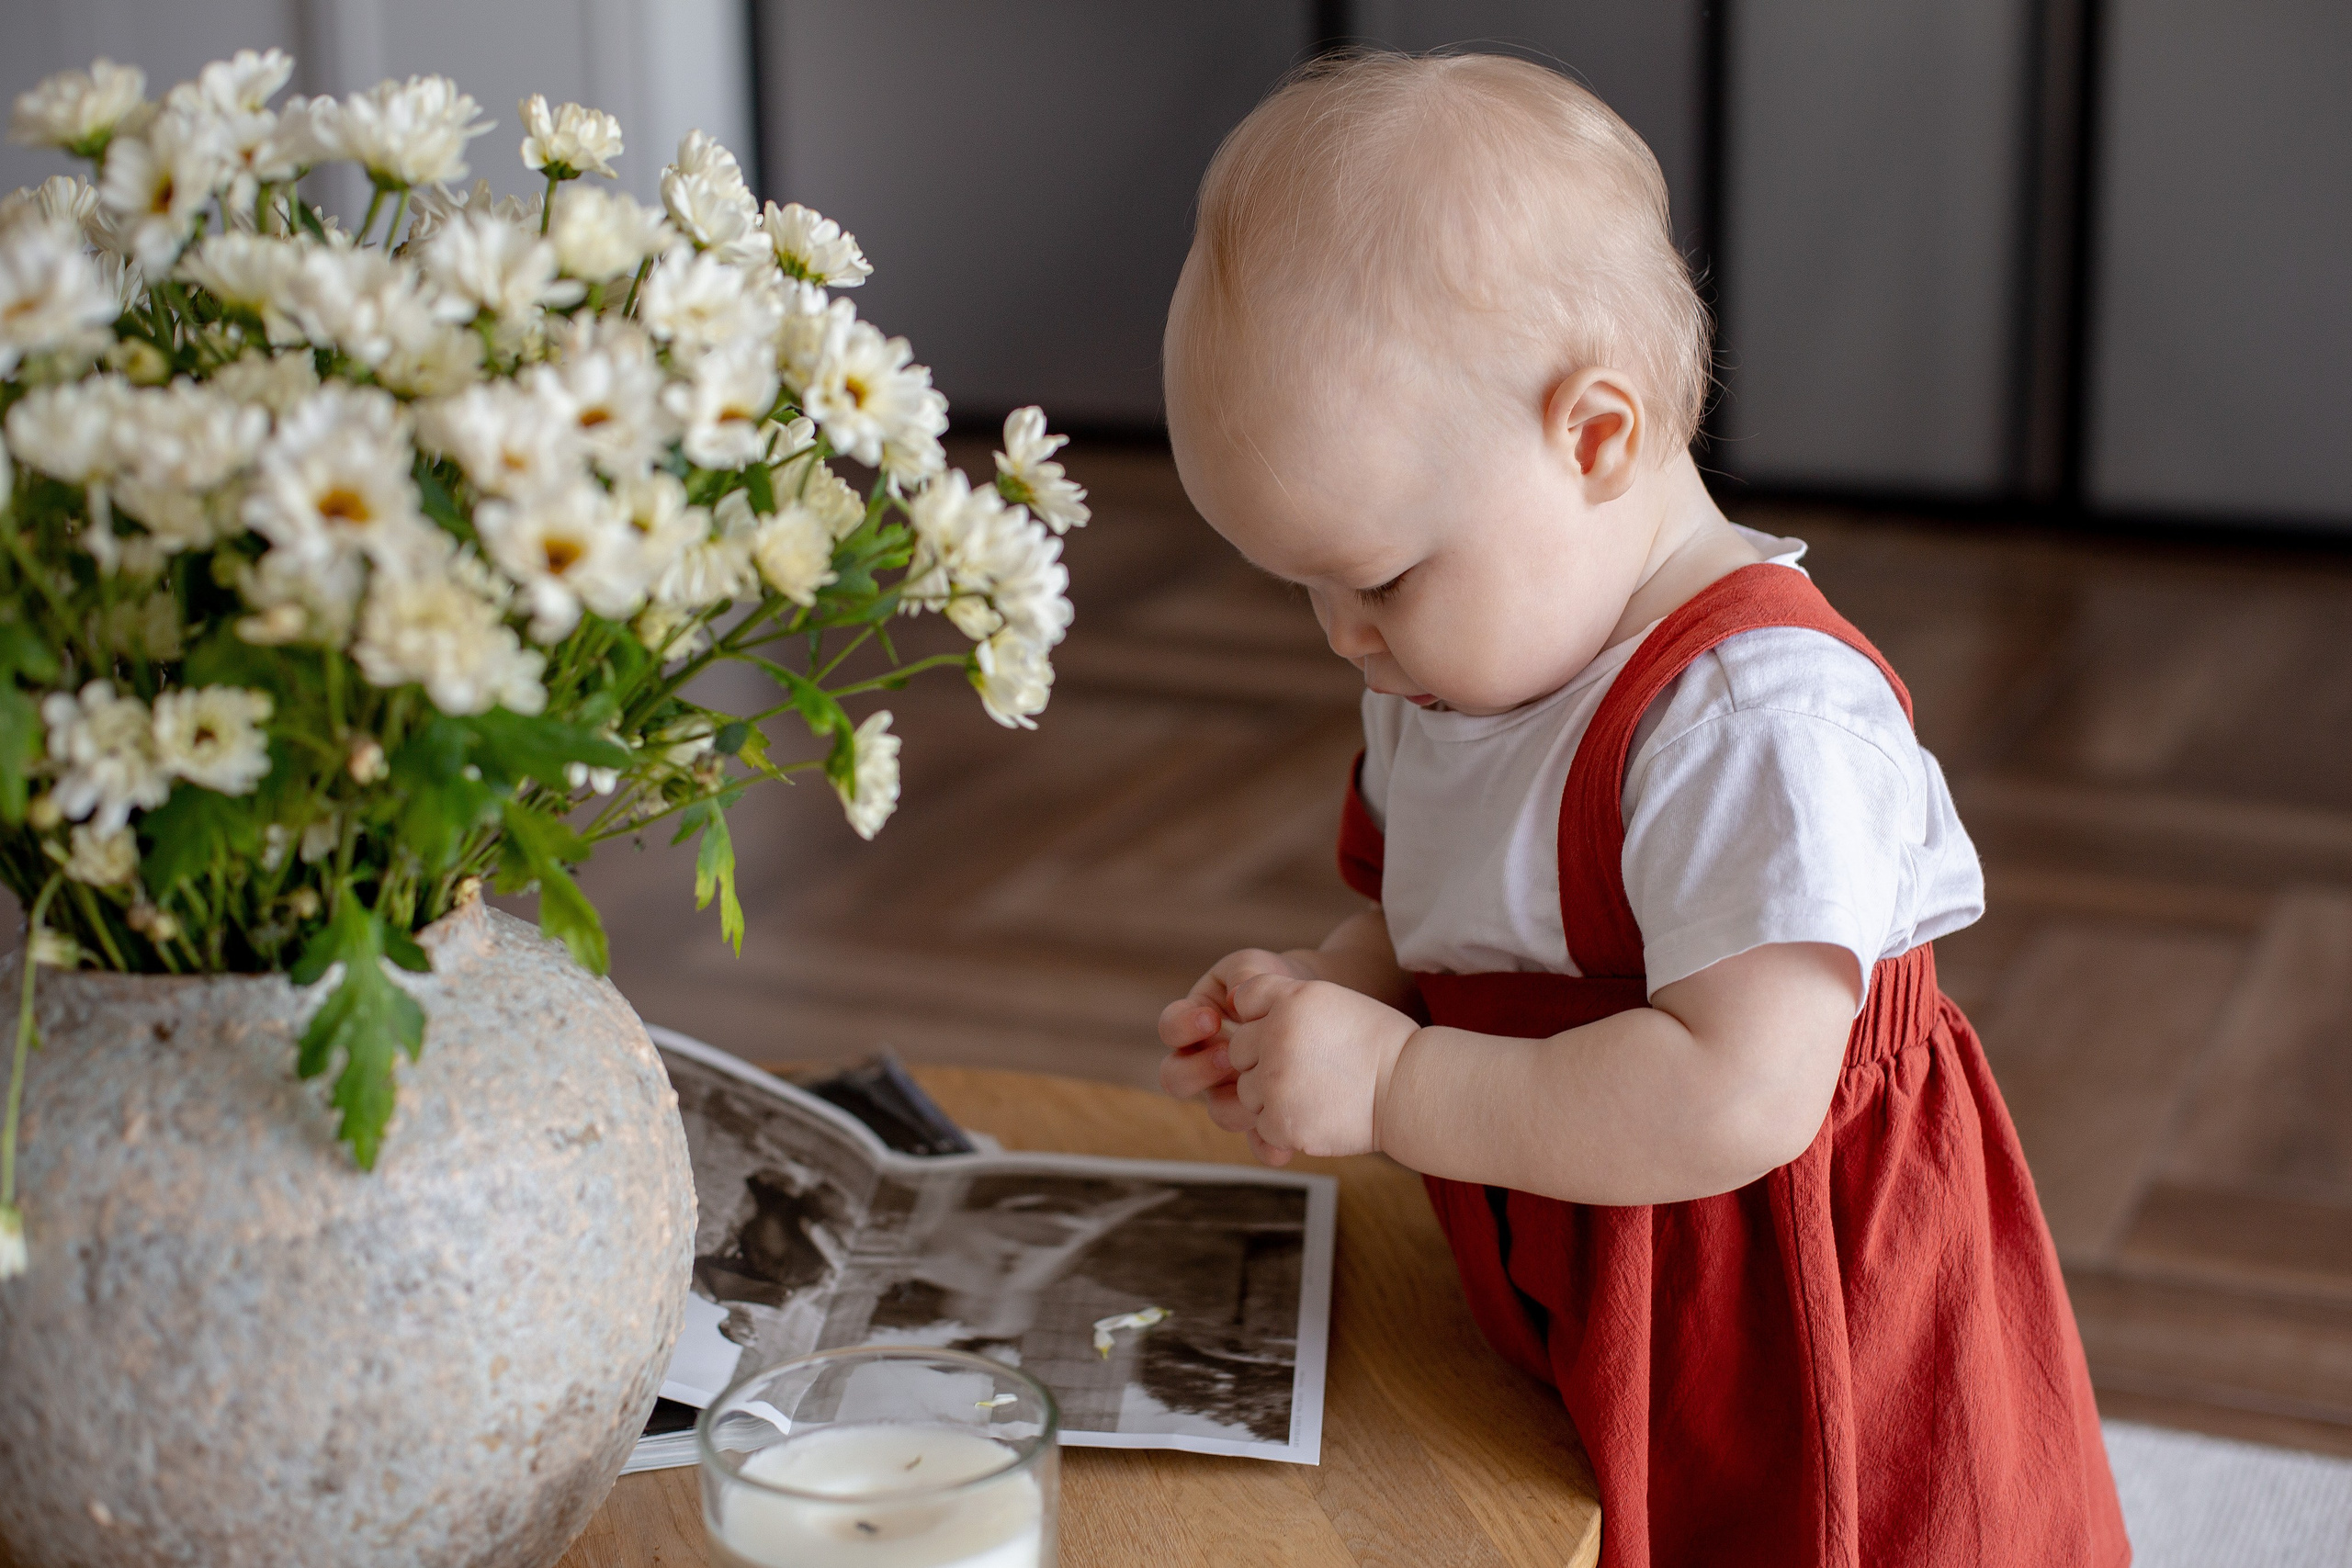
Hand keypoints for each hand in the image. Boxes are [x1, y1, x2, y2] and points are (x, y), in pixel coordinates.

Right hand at [1158, 949, 1318, 1157]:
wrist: (1315, 1008)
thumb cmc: (1275, 982)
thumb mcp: (1258, 967)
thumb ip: (1244, 973)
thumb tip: (1235, 998)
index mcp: (1195, 1025)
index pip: (1170, 1029)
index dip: (1182, 1027)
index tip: (1210, 1017)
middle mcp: (1205, 1064)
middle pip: (1175, 1079)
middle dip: (1198, 1070)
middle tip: (1229, 1056)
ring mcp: (1232, 1092)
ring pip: (1217, 1112)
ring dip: (1235, 1106)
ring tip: (1264, 1090)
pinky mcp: (1263, 1115)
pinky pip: (1258, 1141)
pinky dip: (1268, 1145)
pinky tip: (1283, 1141)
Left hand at [1223, 971, 1417, 1164]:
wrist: (1409, 1090)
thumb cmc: (1376, 1044)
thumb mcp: (1330, 1000)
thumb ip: (1281, 1000)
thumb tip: (1235, 1008)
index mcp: (1290, 1000)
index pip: (1245, 1000)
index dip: (1264, 1019)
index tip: (1293, 1031)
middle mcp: (1276, 1035)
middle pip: (1238, 1051)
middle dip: (1263, 1061)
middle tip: (1308, 1069)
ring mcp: (1275, 1081)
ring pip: (1245, 1091)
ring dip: (1271, 1096)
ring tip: (1315, 1092)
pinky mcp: (1280, 1121)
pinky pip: (1261, 1125)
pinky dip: (1285, 1126)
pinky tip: (1317, 1115)